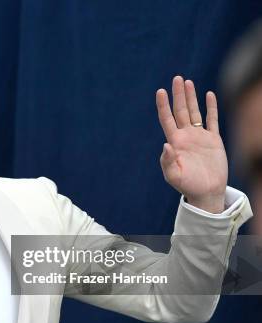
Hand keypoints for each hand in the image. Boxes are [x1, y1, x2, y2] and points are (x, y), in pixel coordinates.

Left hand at [156, 76, 226, 212]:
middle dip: (178, 95)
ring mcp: (199, 137)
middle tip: (176, 78)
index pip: (167, 119)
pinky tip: (209, 95)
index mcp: (175, 142)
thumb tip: (166, 144)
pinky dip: (211, 108)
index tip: (160, 91)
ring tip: (187, 82)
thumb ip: (168, 161)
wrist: (206, 192)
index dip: (163, 105)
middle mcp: (186, 136)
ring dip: (191, 97)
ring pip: (194, 112)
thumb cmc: (187, 185)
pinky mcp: (214, 140)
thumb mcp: (173, 175)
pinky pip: (212, 120)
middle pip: (180, 111)